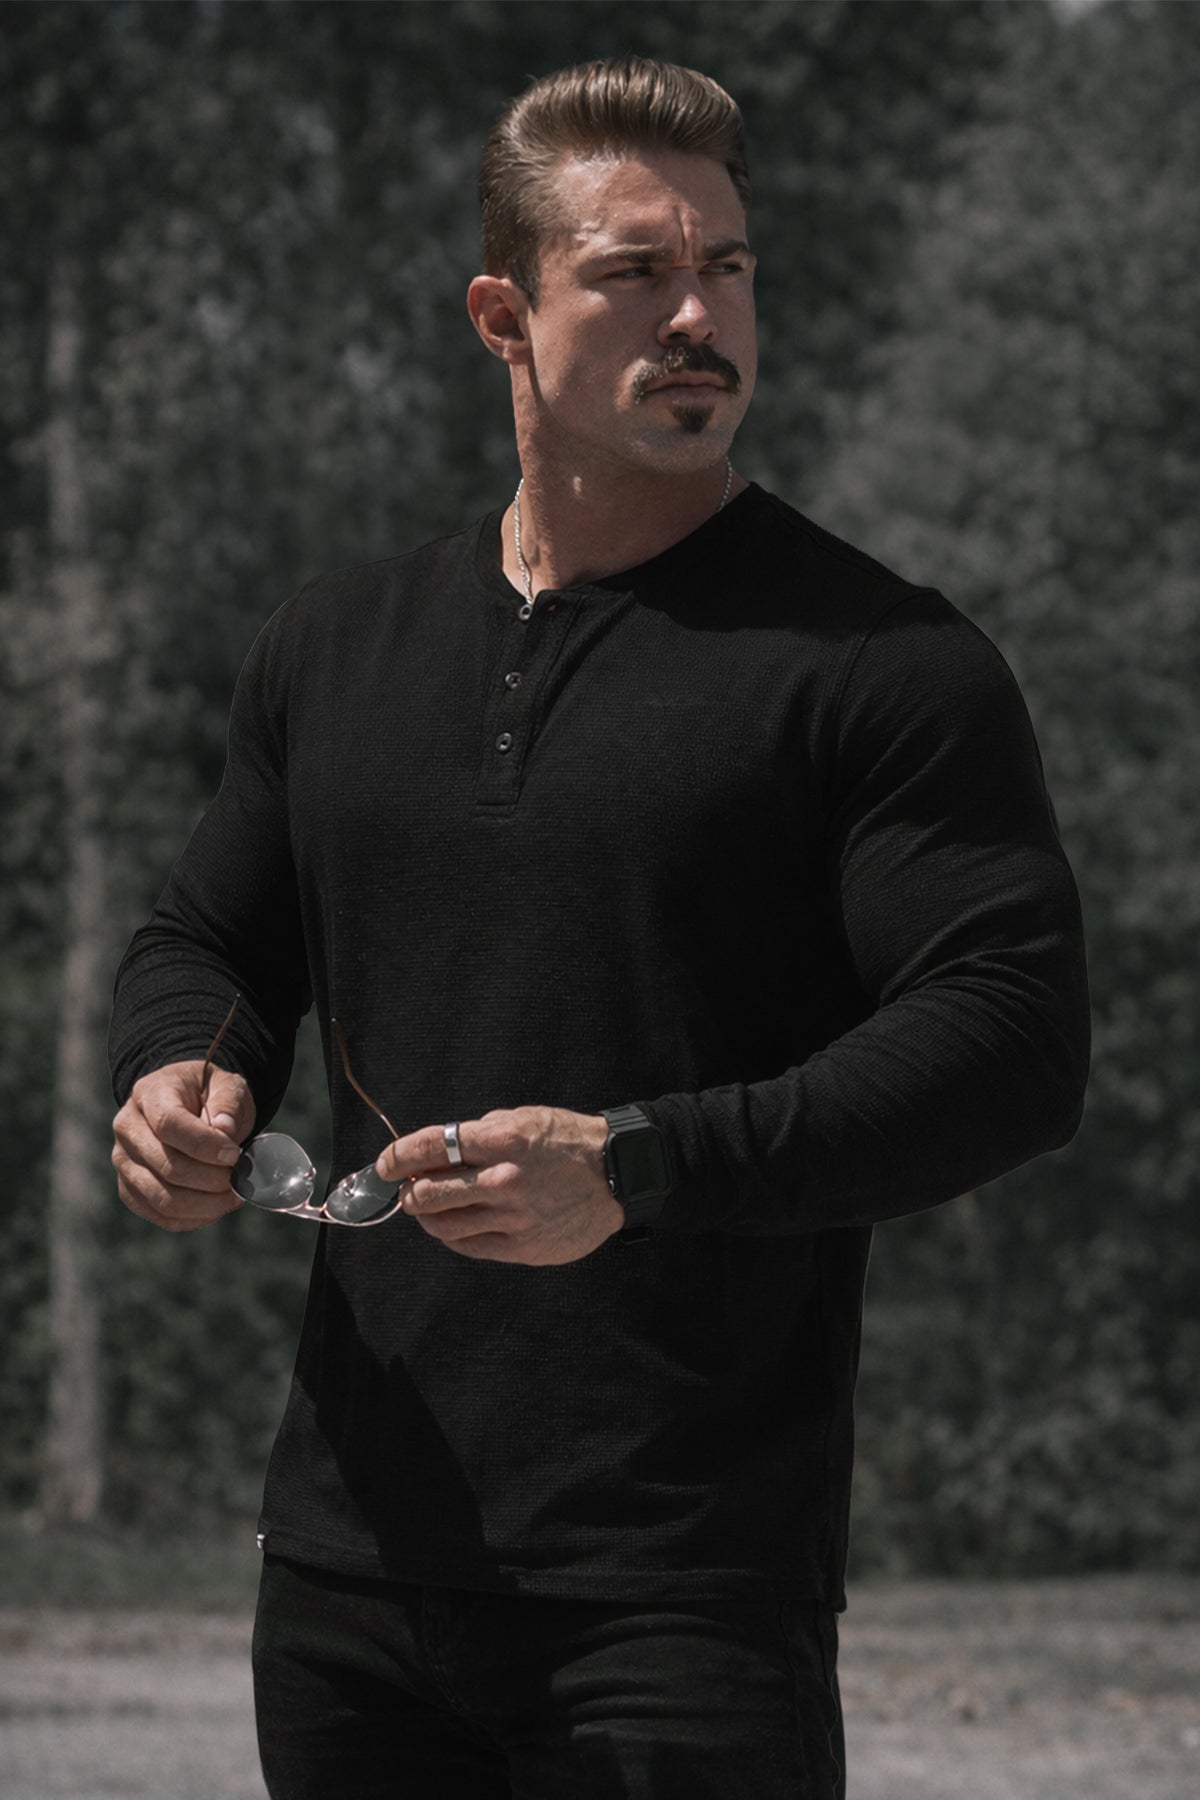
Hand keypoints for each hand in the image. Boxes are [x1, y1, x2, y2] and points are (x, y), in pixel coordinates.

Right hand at [112, 1060, 255, 1232]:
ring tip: (233, 1194)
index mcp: (150, 1094)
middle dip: (212, 1179)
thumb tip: (225, 1131)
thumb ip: (228, 1104)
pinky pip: (161, 1216)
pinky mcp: (130, 1189)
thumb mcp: (226, 1085)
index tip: (234, 1154)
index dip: (204, 1145)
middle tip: (240, 1178)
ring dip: (206, 1204)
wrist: (186, 1103)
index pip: (169, 1124)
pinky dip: (194, 1218)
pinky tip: (216, 1206)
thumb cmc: (207, 1094)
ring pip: (163, 1198)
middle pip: (167, 1166)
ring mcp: (124, 1162)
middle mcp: (128, 1129)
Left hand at [376, 1106, 622, 1264]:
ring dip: (425, 1215)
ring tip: (427, 1207)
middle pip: (427, 1193)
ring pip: (442, 1225)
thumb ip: (477, 1135)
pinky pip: (468, 1246)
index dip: (397, 1156)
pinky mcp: (522, 1247)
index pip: (430, 1147)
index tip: (385, 1163)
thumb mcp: (522, 1119)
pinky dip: (451, 1235)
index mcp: (502, 1140)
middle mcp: (503, 1180)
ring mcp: (513, 1218)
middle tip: (406, 1186)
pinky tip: (454, 1224)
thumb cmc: (567, 1140)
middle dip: (407, 1190)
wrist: (617, 1173)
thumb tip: (433, 1153)